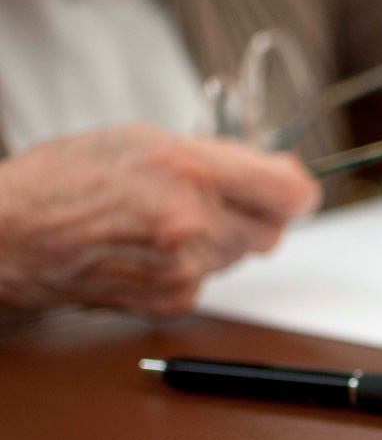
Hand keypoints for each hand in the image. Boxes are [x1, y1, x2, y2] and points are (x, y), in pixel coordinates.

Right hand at [0, 123, 320, 314]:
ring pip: (241, 255)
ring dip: (220, 238)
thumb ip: (223, 159)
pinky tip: (153, 248)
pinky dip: (195, 264)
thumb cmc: (68, 181)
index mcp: (191, 172)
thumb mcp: (148, 140)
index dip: (296, 190)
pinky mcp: (175, 299)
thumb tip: (282, 179)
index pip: (290, 193)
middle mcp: (194, 224)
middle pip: (273, 230)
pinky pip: (210, 279)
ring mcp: (186, 268)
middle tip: (211, 198)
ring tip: (167, 219)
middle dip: (253, 213)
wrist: (13, 236)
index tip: (292, 189)